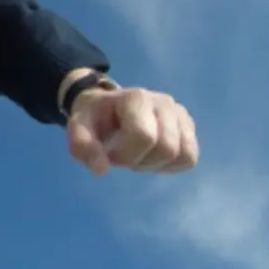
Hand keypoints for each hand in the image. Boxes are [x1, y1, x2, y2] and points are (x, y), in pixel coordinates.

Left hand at [67, 86, 198, 174]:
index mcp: (136, 97)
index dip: (126, 154)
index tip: (109, 152)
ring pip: (183, 155)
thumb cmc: (95, 118)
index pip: (144, 135)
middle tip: (123, 154)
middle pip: (166, 148)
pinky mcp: (188, 127)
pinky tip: (151, 156)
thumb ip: (83, 145)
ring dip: (156, 164)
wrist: (108, 108)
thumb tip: (100, 170)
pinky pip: (190, 158)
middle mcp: (163, 102)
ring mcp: (180, 113)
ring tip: (137, 153)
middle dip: (141, 161)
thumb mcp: (79, 127)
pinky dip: (170, 165)